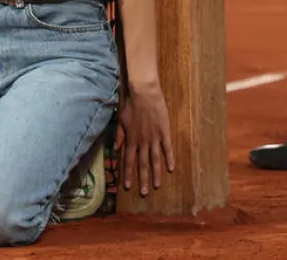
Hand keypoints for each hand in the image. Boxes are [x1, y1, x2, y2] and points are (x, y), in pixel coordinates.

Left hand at [115, 82, 174, 196]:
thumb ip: (119, 135)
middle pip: (142, 164)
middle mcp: (142, 142)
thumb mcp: (121, 120)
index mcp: (131, 139)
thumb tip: (115, 148)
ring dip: (156, 174)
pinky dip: (169, 159)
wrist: (144, 93)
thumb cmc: (131, 104)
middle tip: (144, 193)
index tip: (127, 186)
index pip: (129, 161)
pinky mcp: (164, 132)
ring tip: (157, 185)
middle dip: (143, 179)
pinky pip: (167, 148)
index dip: (128, 174)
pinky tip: (171, 169)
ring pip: (155, 160)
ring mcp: (154, 138)